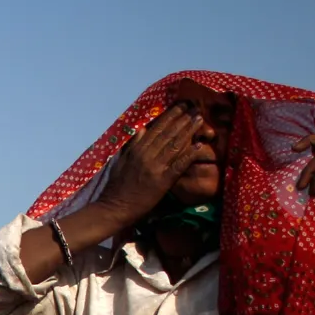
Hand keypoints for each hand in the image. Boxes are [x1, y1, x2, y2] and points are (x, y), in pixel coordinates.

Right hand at [96, 102, 204, 220]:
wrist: (115, 208)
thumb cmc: (117, 187)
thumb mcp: (121, 162)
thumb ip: (132, 145)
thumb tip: (141, 129)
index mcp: (137, 150)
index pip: (156, 129)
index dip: (170, 116)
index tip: (180, 106)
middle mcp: (147, 155)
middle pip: (168, 134)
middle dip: (183, 119)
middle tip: (195, 108)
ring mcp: (156, 167)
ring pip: (175, 145)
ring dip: (189, 131)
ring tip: (199, 120)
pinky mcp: (163, 181)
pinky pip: (179, 165)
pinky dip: (189, 154)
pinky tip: (199, 146)